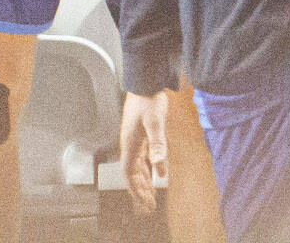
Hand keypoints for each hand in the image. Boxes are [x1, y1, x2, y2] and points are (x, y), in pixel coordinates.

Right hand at [118, 91, 169, 213]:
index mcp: (129, 143)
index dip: (135, 188)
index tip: (143, 202)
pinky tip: (155, 175)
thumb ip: (158, 145)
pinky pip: (142, 159)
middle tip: (149, 206)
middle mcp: (129, 144)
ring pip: (137, 167)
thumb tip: (160, 168)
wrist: (145, 84)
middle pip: (132, 173)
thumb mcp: (155, 124)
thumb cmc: (149, 102)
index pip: (128, 172)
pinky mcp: (141, 137)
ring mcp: (134, 140)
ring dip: (143, 182)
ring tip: (151, 196)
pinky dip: (147, 171)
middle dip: (140, 190)